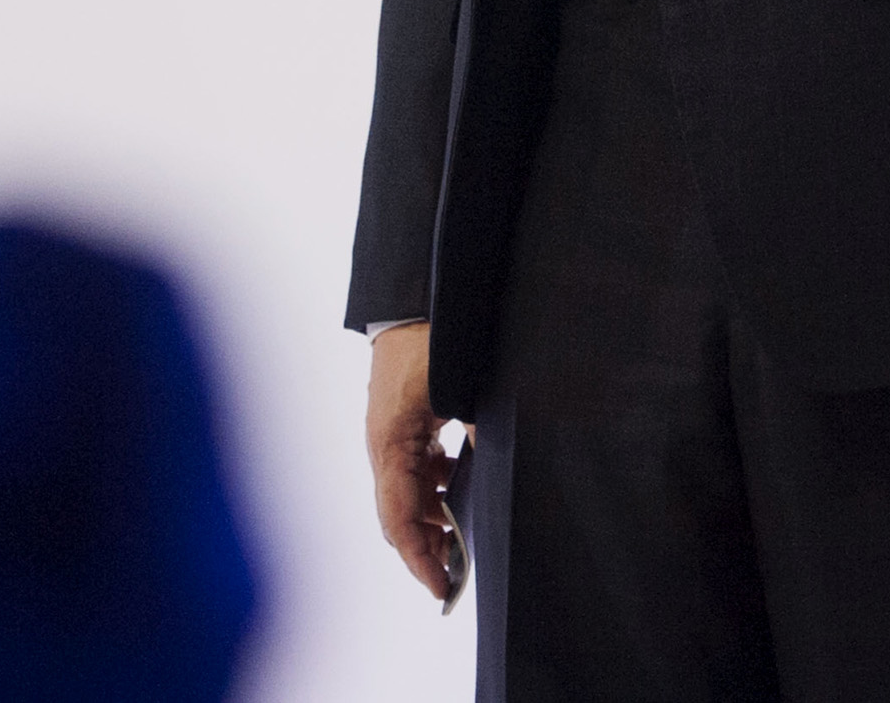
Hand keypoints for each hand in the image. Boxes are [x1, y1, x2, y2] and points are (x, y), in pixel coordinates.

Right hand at [364, 320, 466, 606]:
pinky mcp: (403, 424)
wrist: (410, 299)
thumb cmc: (429, 339)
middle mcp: (384, 447)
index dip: (420, 559)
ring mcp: (391, 436)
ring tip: (468, 534)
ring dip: (437, 515)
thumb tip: (505, 468)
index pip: (399, 519)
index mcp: (390, 444)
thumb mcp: (458, 389)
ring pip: (410, 493)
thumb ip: (480, 433)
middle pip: (402, 514)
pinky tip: (467, 481)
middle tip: (461, 572)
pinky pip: (417, 468)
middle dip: (430, 546)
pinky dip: (440, 485)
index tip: (442, 589)